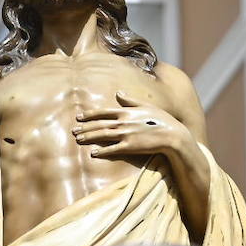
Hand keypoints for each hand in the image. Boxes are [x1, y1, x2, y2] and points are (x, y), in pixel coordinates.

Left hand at [73, 91, 192, 160]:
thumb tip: (118, 93)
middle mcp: (123, 122)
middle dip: (85, 128)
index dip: (89, 115)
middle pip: (99, 125)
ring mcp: (126, 135)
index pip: (103, 112)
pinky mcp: (130, 147)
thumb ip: (130, 100)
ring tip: (78, 139)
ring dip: (89, 137)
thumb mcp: (146, 106)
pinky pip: (112, 149)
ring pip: (102, 136)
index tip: (79, 117)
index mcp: (126, 112)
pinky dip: (102, 151)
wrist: (172, 135)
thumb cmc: (161, 119)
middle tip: (73, 131)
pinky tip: (93, 153)